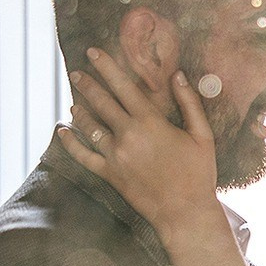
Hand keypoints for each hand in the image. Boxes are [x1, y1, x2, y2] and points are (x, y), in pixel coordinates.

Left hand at [57, 49, 222, 236]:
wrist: (185, 213)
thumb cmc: (198, 174)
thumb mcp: (203, 136)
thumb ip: (190, 103)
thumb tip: (179, 75)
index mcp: (151, 122)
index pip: (123, 86)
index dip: (106, 67)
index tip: (93, 52)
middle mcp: (129, 136)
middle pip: (101, 102)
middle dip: (87, 83)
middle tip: (76, 70)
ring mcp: (116, 156)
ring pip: (90, 126)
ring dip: (80, 109)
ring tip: (73, 98)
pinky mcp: (110, 175)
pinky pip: (83, 156)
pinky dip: (70, 143)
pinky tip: (63, 131)